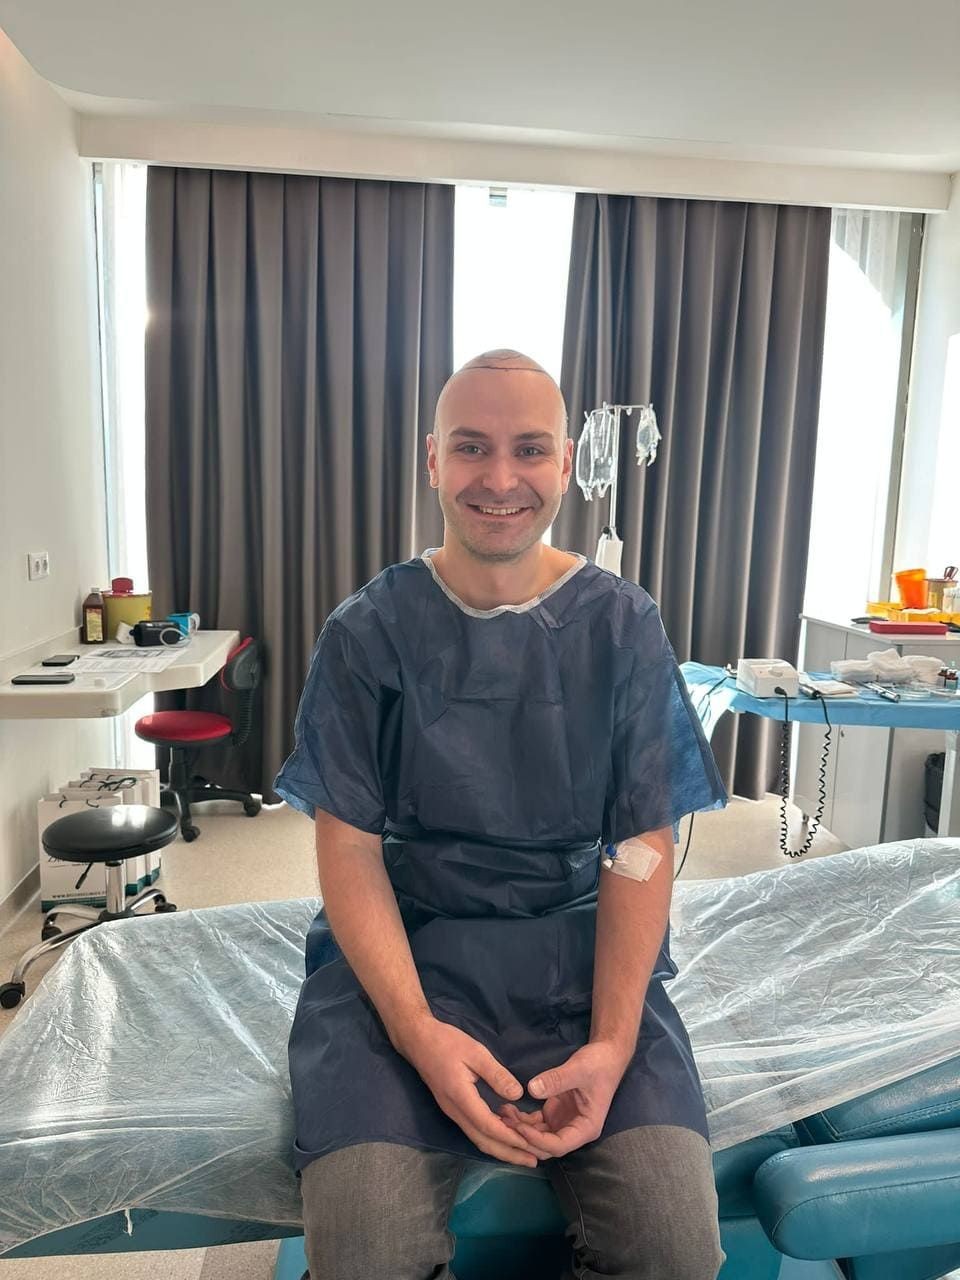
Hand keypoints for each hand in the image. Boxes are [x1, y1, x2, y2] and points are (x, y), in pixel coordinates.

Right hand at [393, 1014, 541, 1166]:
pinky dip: (492, 1137)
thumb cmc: (446, 1042)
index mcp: (460, 1097)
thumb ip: (496, 1074)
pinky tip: (506, 1134)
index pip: (487, 1125)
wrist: (418, 1041)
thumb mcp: (475, 1052)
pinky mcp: (453, 1108)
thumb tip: (517, 1095)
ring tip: (523, 1154)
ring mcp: (452, 1111)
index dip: (509, 1137)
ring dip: (501, 1148)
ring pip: (478, 1138)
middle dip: (508, 1153)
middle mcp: (455, 1111)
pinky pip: (474, 1129)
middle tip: (533, 1162)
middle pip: (482, 1141)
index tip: (530, 1145)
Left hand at [498, 1041, 630, 1158]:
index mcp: (586, 1128)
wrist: (605, 1055)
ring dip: (520, 1129)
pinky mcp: (555, 1113)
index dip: (538, 1140)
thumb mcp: (579, 1069)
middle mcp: (574, 1130)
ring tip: (502, 1114)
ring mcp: (563, 1123)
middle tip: (504, 1124)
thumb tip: (532, 1089)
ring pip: (538, 1137)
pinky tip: (508, 1109)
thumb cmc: (598, 1064)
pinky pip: (536, 1123)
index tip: (520, 1127)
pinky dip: (522, 1119)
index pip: (559, 1145)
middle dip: (525, 1139)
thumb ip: (557, 1080)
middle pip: (546, 1146)